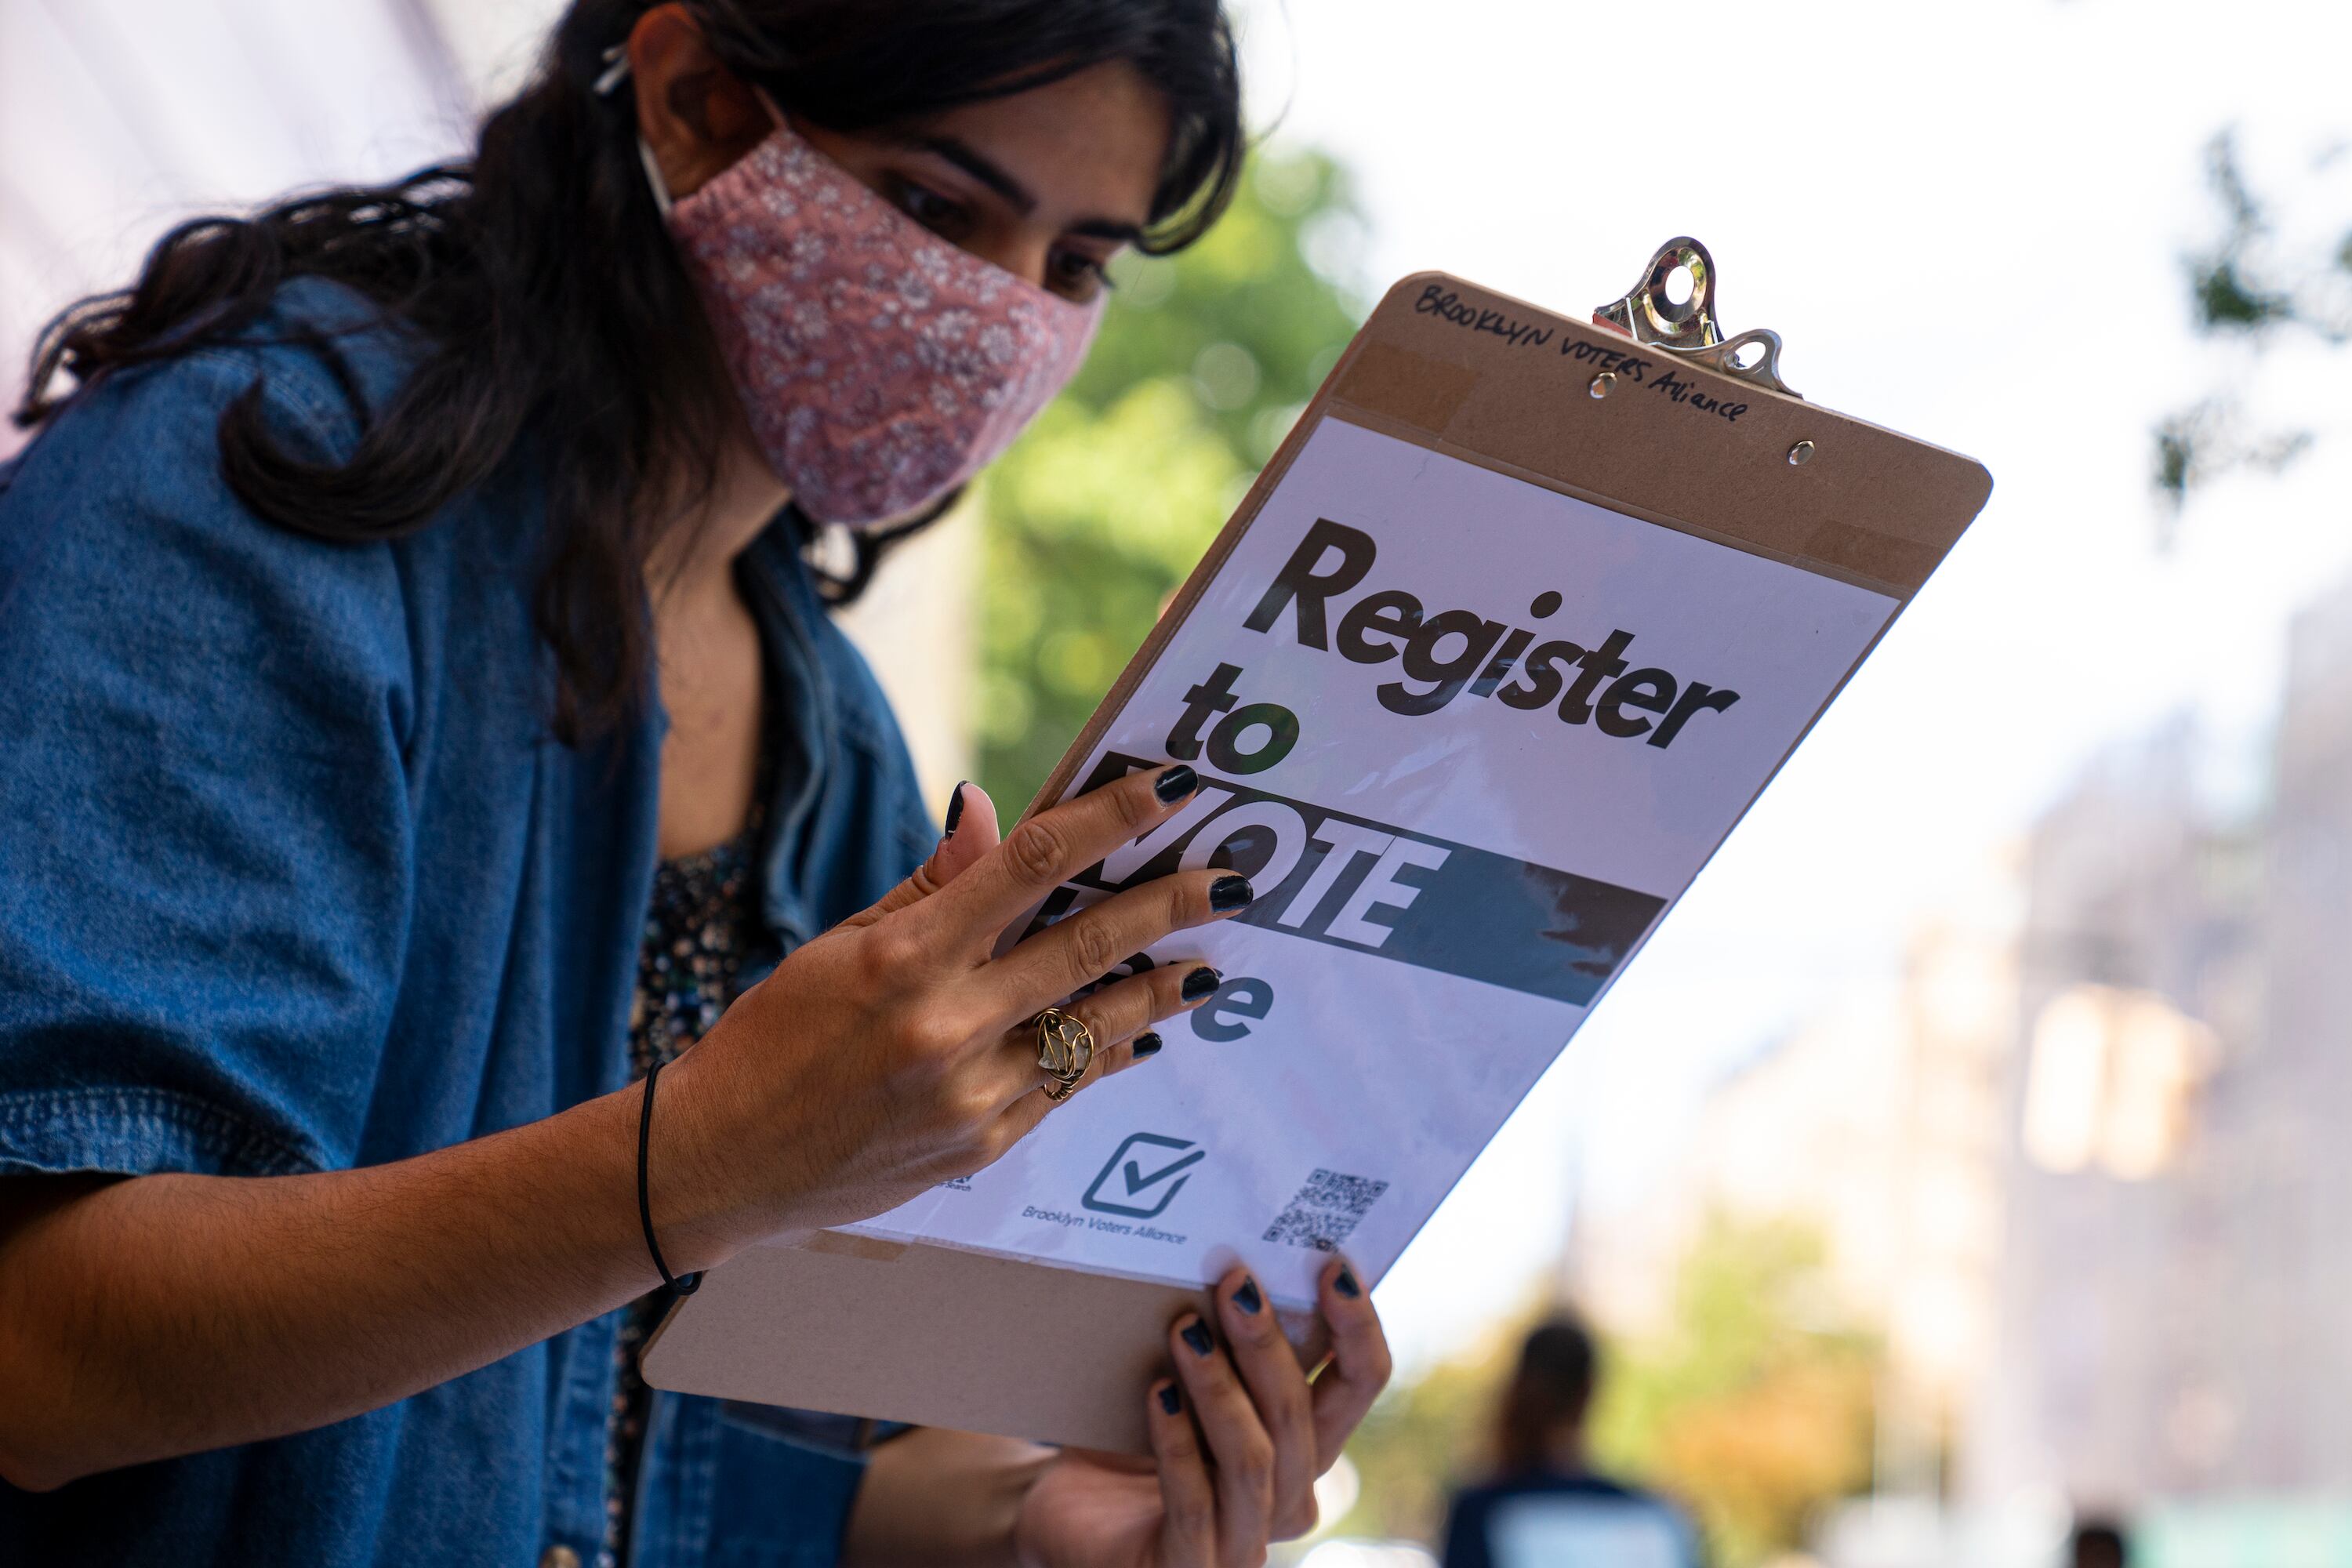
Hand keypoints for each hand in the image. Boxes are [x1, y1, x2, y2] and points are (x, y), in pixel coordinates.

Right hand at [656, 764, 1248, 1262]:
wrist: (722, 1162)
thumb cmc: (773, 1039)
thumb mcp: (839, 946)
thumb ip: (929, 887)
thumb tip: (988, 810)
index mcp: (904, 955)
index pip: (1028, 864)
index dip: (1109, 820)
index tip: (1170, 791)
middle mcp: (946, 1022)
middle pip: (1087, 945)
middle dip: (1171, 904)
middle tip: (1231, 879)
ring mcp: (970, 1091)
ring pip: (1094, 1024)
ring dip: (1159, 988)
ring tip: (1209, 963)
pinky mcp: (981, 1144)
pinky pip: (1066, 1085)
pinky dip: (1108, 1053)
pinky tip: (1143, 1033)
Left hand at [1014, 1260, 1392, 1567]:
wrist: (1067, 1515)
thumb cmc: (1129, 1437)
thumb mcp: (1184, 1378)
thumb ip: (1220, 1336)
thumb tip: (1231, 1256)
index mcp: (1303, 1445)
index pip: (1358, 1385)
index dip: (1357, 1329)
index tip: (1332, 1266)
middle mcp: (1287, 1497)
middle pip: (1303, 1419)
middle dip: (1271, 1345)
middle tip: (1235, 1283)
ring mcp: (1242, 1541)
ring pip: (1254, 1459)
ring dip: (1221, 1388)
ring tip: (1185, 1330)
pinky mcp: (1188, 1567)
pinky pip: (1194, 1503)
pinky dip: (1178, 1443)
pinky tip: (1157, 1394)